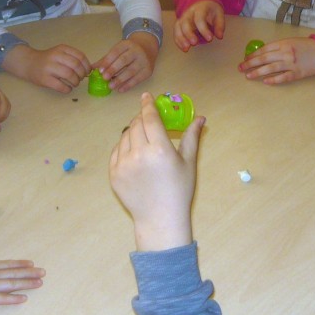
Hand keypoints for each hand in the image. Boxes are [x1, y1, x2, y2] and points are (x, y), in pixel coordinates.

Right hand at [0, 241, 44, 306]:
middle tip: (43, 272)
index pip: (6, 264)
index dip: (19, 264)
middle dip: (29, 273)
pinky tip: (24, 298)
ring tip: (39, 283)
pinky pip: (2, 299)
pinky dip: (13, 298)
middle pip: (13, 273)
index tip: (31, 263)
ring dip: (26, 283)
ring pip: (11, 284)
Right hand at [3, 43, 90, 92]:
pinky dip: (67, 89)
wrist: (29, 63)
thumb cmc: (48, 60)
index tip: (87, 72)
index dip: (87, 66)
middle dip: (81, 74)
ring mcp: (49, 67)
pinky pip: (61, 86)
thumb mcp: (60, 53)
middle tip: (80, 79)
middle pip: (76, 65)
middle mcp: (55, 56)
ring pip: (69, 75)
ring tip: (74, 83)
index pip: (80, 56)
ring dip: (75, 82)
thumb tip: (89, 69)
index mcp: (61, 49)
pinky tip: (67, 88)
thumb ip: (73, 58)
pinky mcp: (44, 79)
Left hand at [92, 31, 158, 91]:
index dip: (108, 61)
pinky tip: (120, 89)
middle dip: (113, 70)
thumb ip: (106, 59)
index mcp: (127, 44)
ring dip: (120, 80)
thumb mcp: (118, 51)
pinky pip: (138, 79)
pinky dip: (128, 85)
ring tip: (111, 86)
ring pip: (131, 71)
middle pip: (124, 60)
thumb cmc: (128, 51)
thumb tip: (92, 68)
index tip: (100, 70)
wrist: (147, 48)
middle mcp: (137, 51)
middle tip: (104, 78)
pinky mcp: (148, 70)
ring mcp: (144, 61)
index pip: (116, 52)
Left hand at [109, 92, 204, 251]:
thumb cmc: (178, 191)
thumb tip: (200, 117)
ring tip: (142, 136)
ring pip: (125, 136)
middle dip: (141, 117)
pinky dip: (124, 145)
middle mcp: (139, 154)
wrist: (159, 218)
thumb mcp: (189, 163)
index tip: (146, 97)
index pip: (150, 118)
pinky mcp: (114, 174)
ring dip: (132, 130)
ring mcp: (124, 164)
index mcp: (160, 150)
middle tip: (147, 117)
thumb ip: (191, 137)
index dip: (148, 105)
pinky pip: (116, 151)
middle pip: (136, 124)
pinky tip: (133, 149)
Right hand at [173, 0, 224, 51]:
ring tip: (186, 49)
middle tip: (194, 43)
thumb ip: (219, 25)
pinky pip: (176, 32)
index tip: (210, 39)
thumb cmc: (211, 10)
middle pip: (185, 23)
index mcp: (200, 8)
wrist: (201, 2)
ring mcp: (182, 18)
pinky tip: (184, 49)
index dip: (203, 29)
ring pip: (178, 27)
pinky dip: (178, 41)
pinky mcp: (179, 24)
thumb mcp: (219, 14)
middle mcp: (188, 13)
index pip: (199, 18)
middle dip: (189, 34)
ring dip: (181, 39)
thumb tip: (220, 37)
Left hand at [238, 36, 314, 83]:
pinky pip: (283, 77)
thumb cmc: (307, 46)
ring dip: (257, 72)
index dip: (253, 55)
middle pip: (263, 59)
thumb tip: (263, 53)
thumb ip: (278, 47)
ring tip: (248, 76)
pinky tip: (266, 81)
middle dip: (250, 63)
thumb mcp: (292, 41)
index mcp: (283, 43)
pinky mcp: (298, 73)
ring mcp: (291, 63)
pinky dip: (274, 80)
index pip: (264, 49)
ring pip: (270, 68)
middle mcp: (286, 53)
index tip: (245, 59)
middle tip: (240, 68)